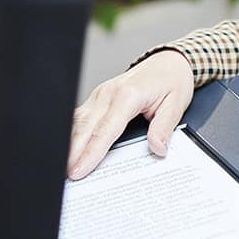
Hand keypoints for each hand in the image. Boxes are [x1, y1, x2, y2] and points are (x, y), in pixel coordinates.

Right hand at [67, 50, 194, 179]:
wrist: (170, 62)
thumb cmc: (172, 81)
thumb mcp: (176, 105)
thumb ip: (164, 128)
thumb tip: (157, 148)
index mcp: (128, 95)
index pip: (105, 130)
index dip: (90, 153)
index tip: (79, 170)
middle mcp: (109, 94)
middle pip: (84, 128)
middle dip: (72, 153)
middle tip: (65, 177)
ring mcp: (100, 95)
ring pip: (77, 122)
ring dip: (69, 145)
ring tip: (62, 167)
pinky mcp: (97, 98)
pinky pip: (81, 117)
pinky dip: (72, 134)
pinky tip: (68, 149)